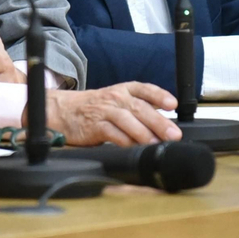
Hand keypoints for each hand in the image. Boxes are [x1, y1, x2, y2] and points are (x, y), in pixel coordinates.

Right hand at [41, 82, 181, 145]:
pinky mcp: (95, 126)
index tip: (172, 104)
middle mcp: (116, 98)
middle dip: (158, 121)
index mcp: (124, 90)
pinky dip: (125, 141)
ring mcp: (105, 111)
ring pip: (127, 120)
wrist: (65, 111)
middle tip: (173, 134)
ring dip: (144, 133)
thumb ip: (141, 108)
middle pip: (139, 107)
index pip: (144, 89)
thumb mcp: (119, 100)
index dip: (159, 96)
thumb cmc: (97, 108)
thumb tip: (167, 122)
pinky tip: (135, 148)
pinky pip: (112, 134)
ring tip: (156, 144)